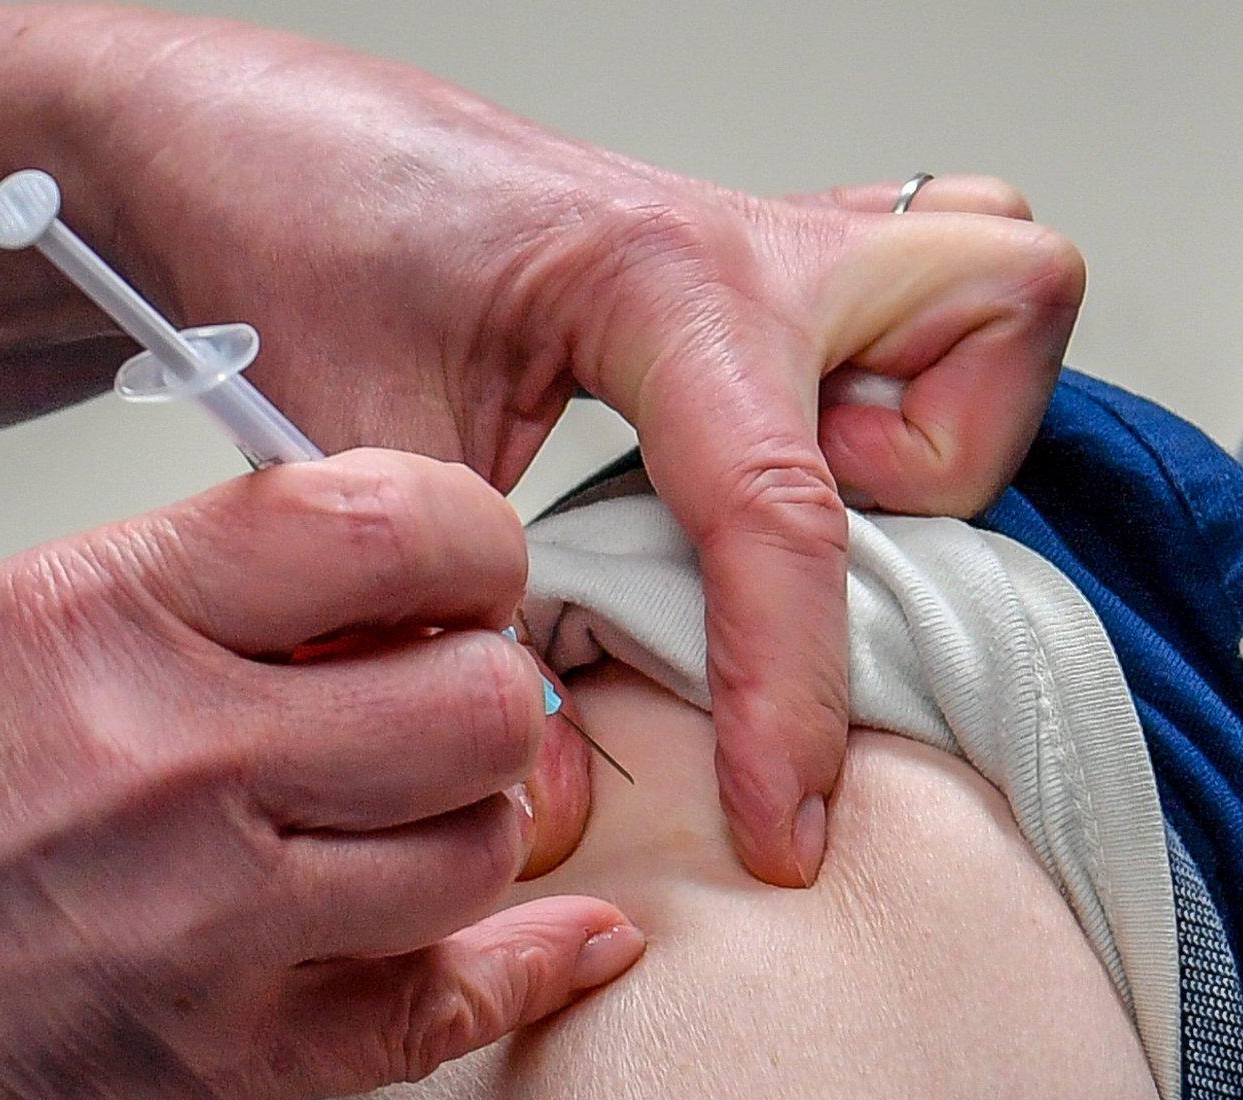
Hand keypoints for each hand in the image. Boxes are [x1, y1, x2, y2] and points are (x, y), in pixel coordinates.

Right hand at [0, 450, 641, 1099]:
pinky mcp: (227, 1054)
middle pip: (477, 697)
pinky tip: (550, 937)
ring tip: (411, 815)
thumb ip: (213, 586)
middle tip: (444, 698)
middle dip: (484, 690)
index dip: (471, 541)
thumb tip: (397, 579)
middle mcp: (169, 757)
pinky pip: (450, 1002)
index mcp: (107, 612)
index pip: (391, 520)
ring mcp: (207, 919)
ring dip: (473, 827)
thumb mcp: (14, 626)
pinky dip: (524, 966)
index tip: (460, 571)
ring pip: (484, 846)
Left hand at [49, 10, 1084, 885]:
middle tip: (809, 535)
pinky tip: (779, 454)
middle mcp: (741, 239)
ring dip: (941, 412)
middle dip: (948, 463)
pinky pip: (911, 290)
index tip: (779, 822)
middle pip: (1003, 304)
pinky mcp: (742, 264)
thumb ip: (453, 621)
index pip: (778, 505)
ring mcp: (757, 240)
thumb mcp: (358, 448)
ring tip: (800, 485)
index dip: (788, 694)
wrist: (239, 134)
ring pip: (988, 281)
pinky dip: (897, 385)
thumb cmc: (292, 230)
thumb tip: (557, 784)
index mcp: (653, 275)